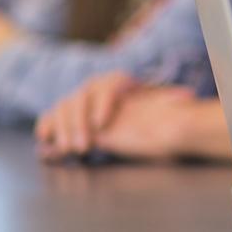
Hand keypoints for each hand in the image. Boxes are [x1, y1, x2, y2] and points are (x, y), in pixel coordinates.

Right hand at [35, 74, 182, 161]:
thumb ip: (170, 100)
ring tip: (69, 149)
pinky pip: (52, 117)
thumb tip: (186, 96)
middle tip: (84, 147)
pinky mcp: (69, 117)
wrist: (148, 124)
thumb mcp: (163, 107)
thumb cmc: (156, 115)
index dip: (103, 104)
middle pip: (81, 99)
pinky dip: (47, 127)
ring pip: (64, 108)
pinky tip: (44, 140)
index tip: (103, 125)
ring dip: (64, 129)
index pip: (108, 86)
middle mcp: (97, 88)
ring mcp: (81, 102)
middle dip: (79, 123)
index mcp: (119, 82)